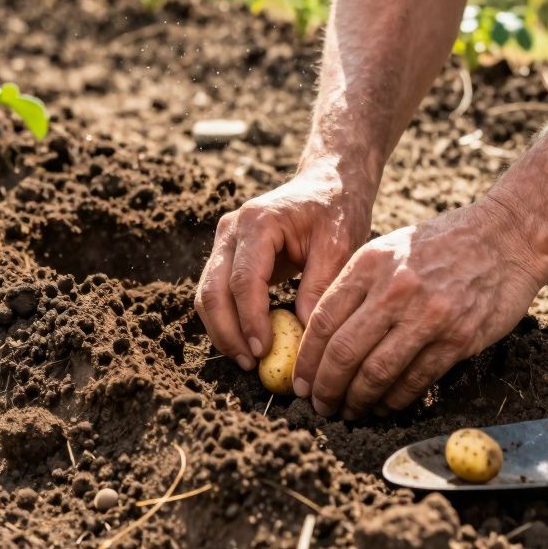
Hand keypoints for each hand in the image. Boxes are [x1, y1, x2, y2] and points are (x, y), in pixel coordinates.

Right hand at [195, 160, 374, 372]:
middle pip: (213, 289)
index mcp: (258, 222)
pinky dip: (227, 321)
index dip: (250, 319)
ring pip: (207, 294)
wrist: (328, 184)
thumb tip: (303, 333)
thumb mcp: (340, 244)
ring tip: (248, 360)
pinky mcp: (228, 256)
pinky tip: (247, 343)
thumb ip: (320, 285)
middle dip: (228, 332)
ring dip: (222, 331)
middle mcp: (232, 230)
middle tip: (251, 364)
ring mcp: (225, 242)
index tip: (264, 351)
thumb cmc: (337, 211)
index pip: (243, 279)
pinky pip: (216, 293)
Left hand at [293, 198, 545, 418]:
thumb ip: (356, 285)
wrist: (506, 236)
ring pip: (376, 373)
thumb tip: (322, 335)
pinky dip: (394, 400)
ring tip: (349, 411)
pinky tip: (384, 407)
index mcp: (369, 264)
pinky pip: (415, 380)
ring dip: (357, 400)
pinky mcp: (458, 338)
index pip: (322, 321)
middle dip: (325, 388)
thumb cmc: (442, 243)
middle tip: (320, 405)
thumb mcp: (389, 249)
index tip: (301, 381)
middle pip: (343, 352)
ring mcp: (428, 315)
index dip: (306, 360)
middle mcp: (394, 289)